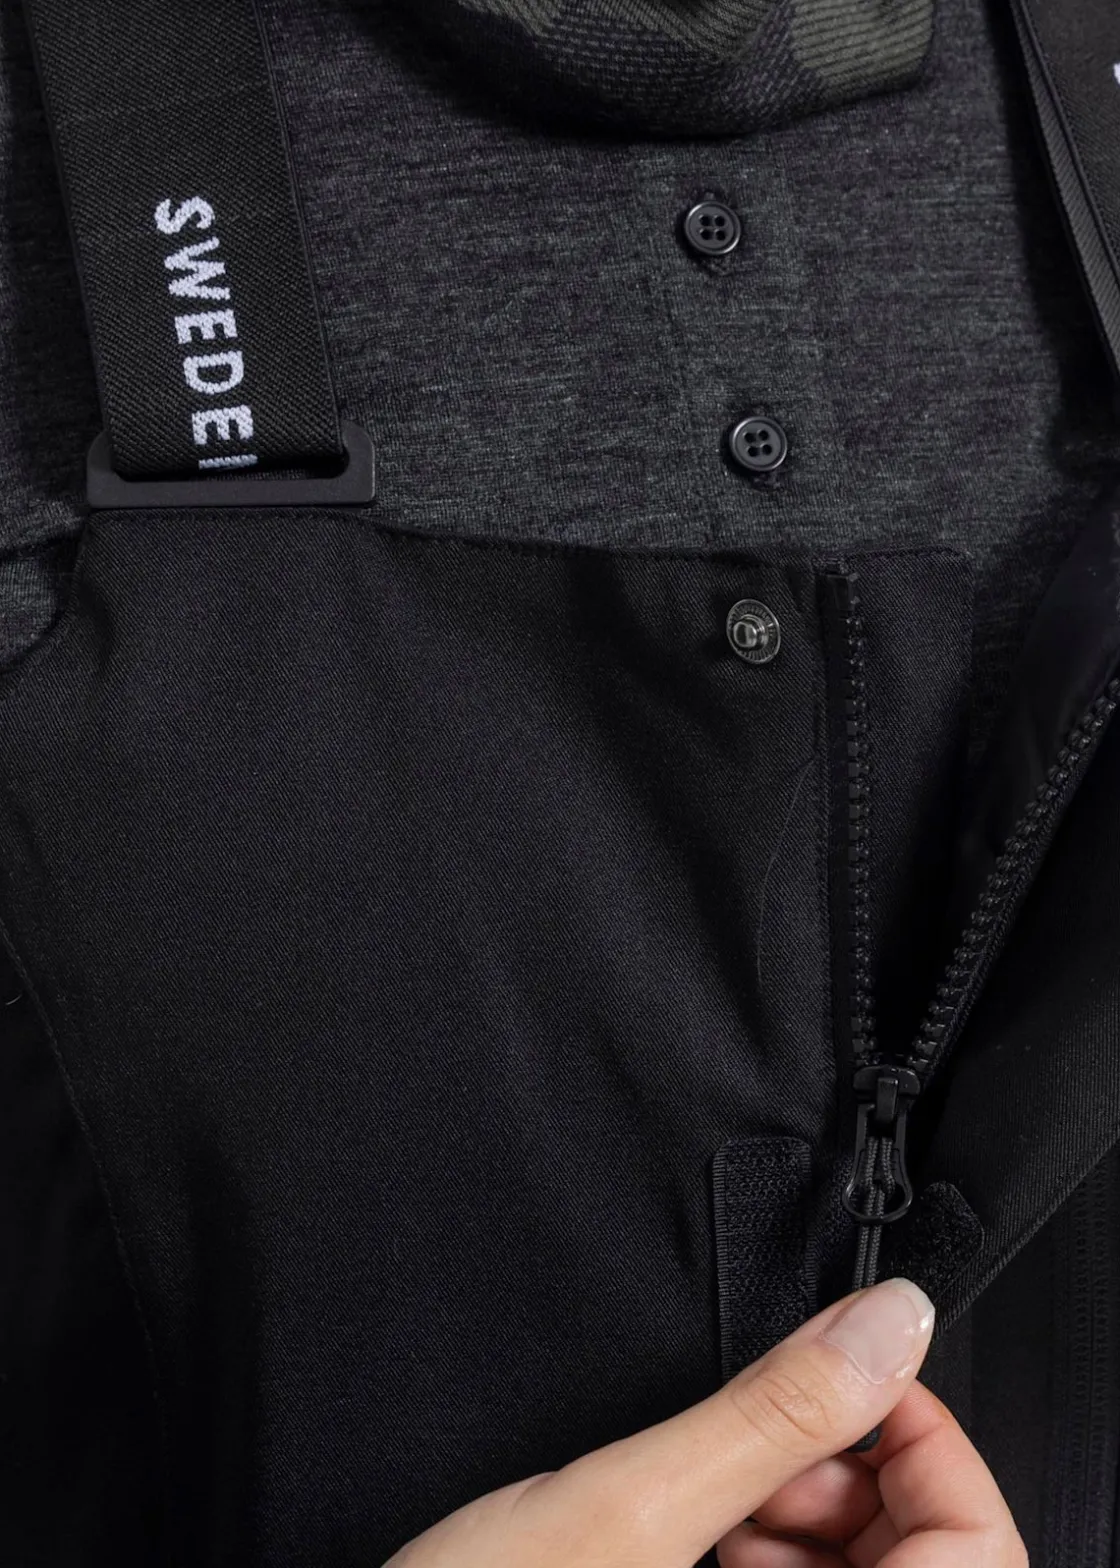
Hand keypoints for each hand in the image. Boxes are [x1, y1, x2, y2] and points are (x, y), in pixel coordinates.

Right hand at [383, 1276, 1026, 1565]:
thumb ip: (774, 1413)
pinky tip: (700, 1528)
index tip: (859, 1374)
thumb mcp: (631, 1505)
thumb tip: (889, 1324)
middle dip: (852, 1477)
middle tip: (760, 1442)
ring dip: (805, 1510)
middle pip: (928, 1561)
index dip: (931, 1445)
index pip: (979, 1556)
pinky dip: (770, 1547)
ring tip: (713, 1484)